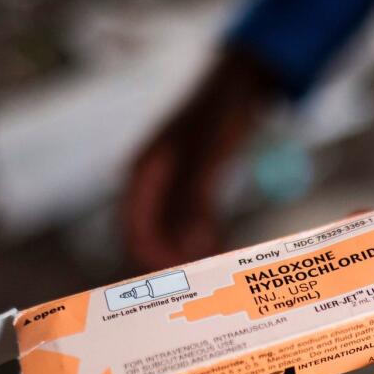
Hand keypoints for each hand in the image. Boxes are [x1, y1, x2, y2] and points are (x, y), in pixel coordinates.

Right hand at [122, 47, 277, 270]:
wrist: (240, 83)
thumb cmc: (220, 112)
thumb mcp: (209, 156)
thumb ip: (197, 200)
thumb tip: (192, 246)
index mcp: (141, 172)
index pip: (133, 230)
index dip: (149, 261)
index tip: (174, 285)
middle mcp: (150, 182)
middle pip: (152, 237)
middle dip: (171, 264)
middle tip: (198, 289)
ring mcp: (171, 185)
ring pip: (174, 233)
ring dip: (190, 255)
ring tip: (214, 277)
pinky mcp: (193, 187)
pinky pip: (195, 222)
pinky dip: (206, 238)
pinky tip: (225, 253)